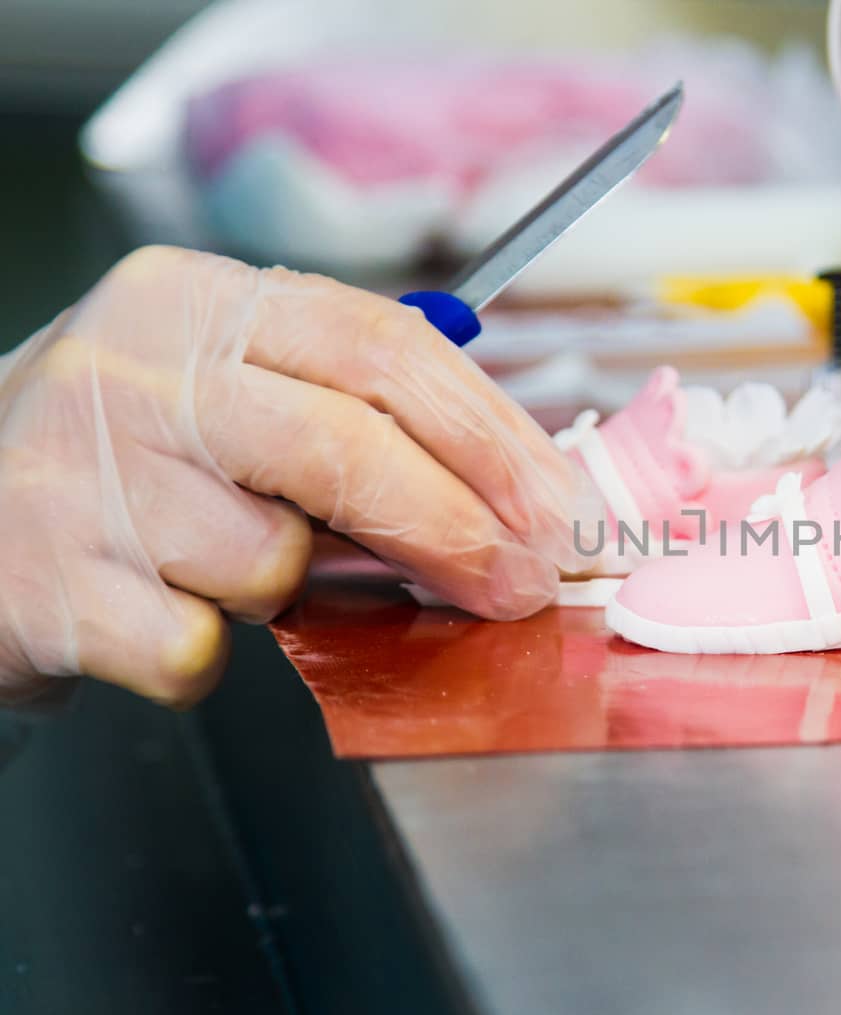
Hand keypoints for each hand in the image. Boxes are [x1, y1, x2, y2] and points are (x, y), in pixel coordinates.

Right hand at [0, 247, 595, 705]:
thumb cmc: (121, 467)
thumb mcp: (226, 400)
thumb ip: (351, 419)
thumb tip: (517, 494)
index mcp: (197, 302)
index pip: (385, 348)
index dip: (491, 434)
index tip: (557, 502)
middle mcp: (131, 366)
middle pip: (350, 445)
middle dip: (458, 527)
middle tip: (520, 583)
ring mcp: (75, 470)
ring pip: (269, 559)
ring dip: (285, 592)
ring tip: (215, 569)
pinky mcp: (43, 580)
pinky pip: (194, 647)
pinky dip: (203, 655)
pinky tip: (156, 616)